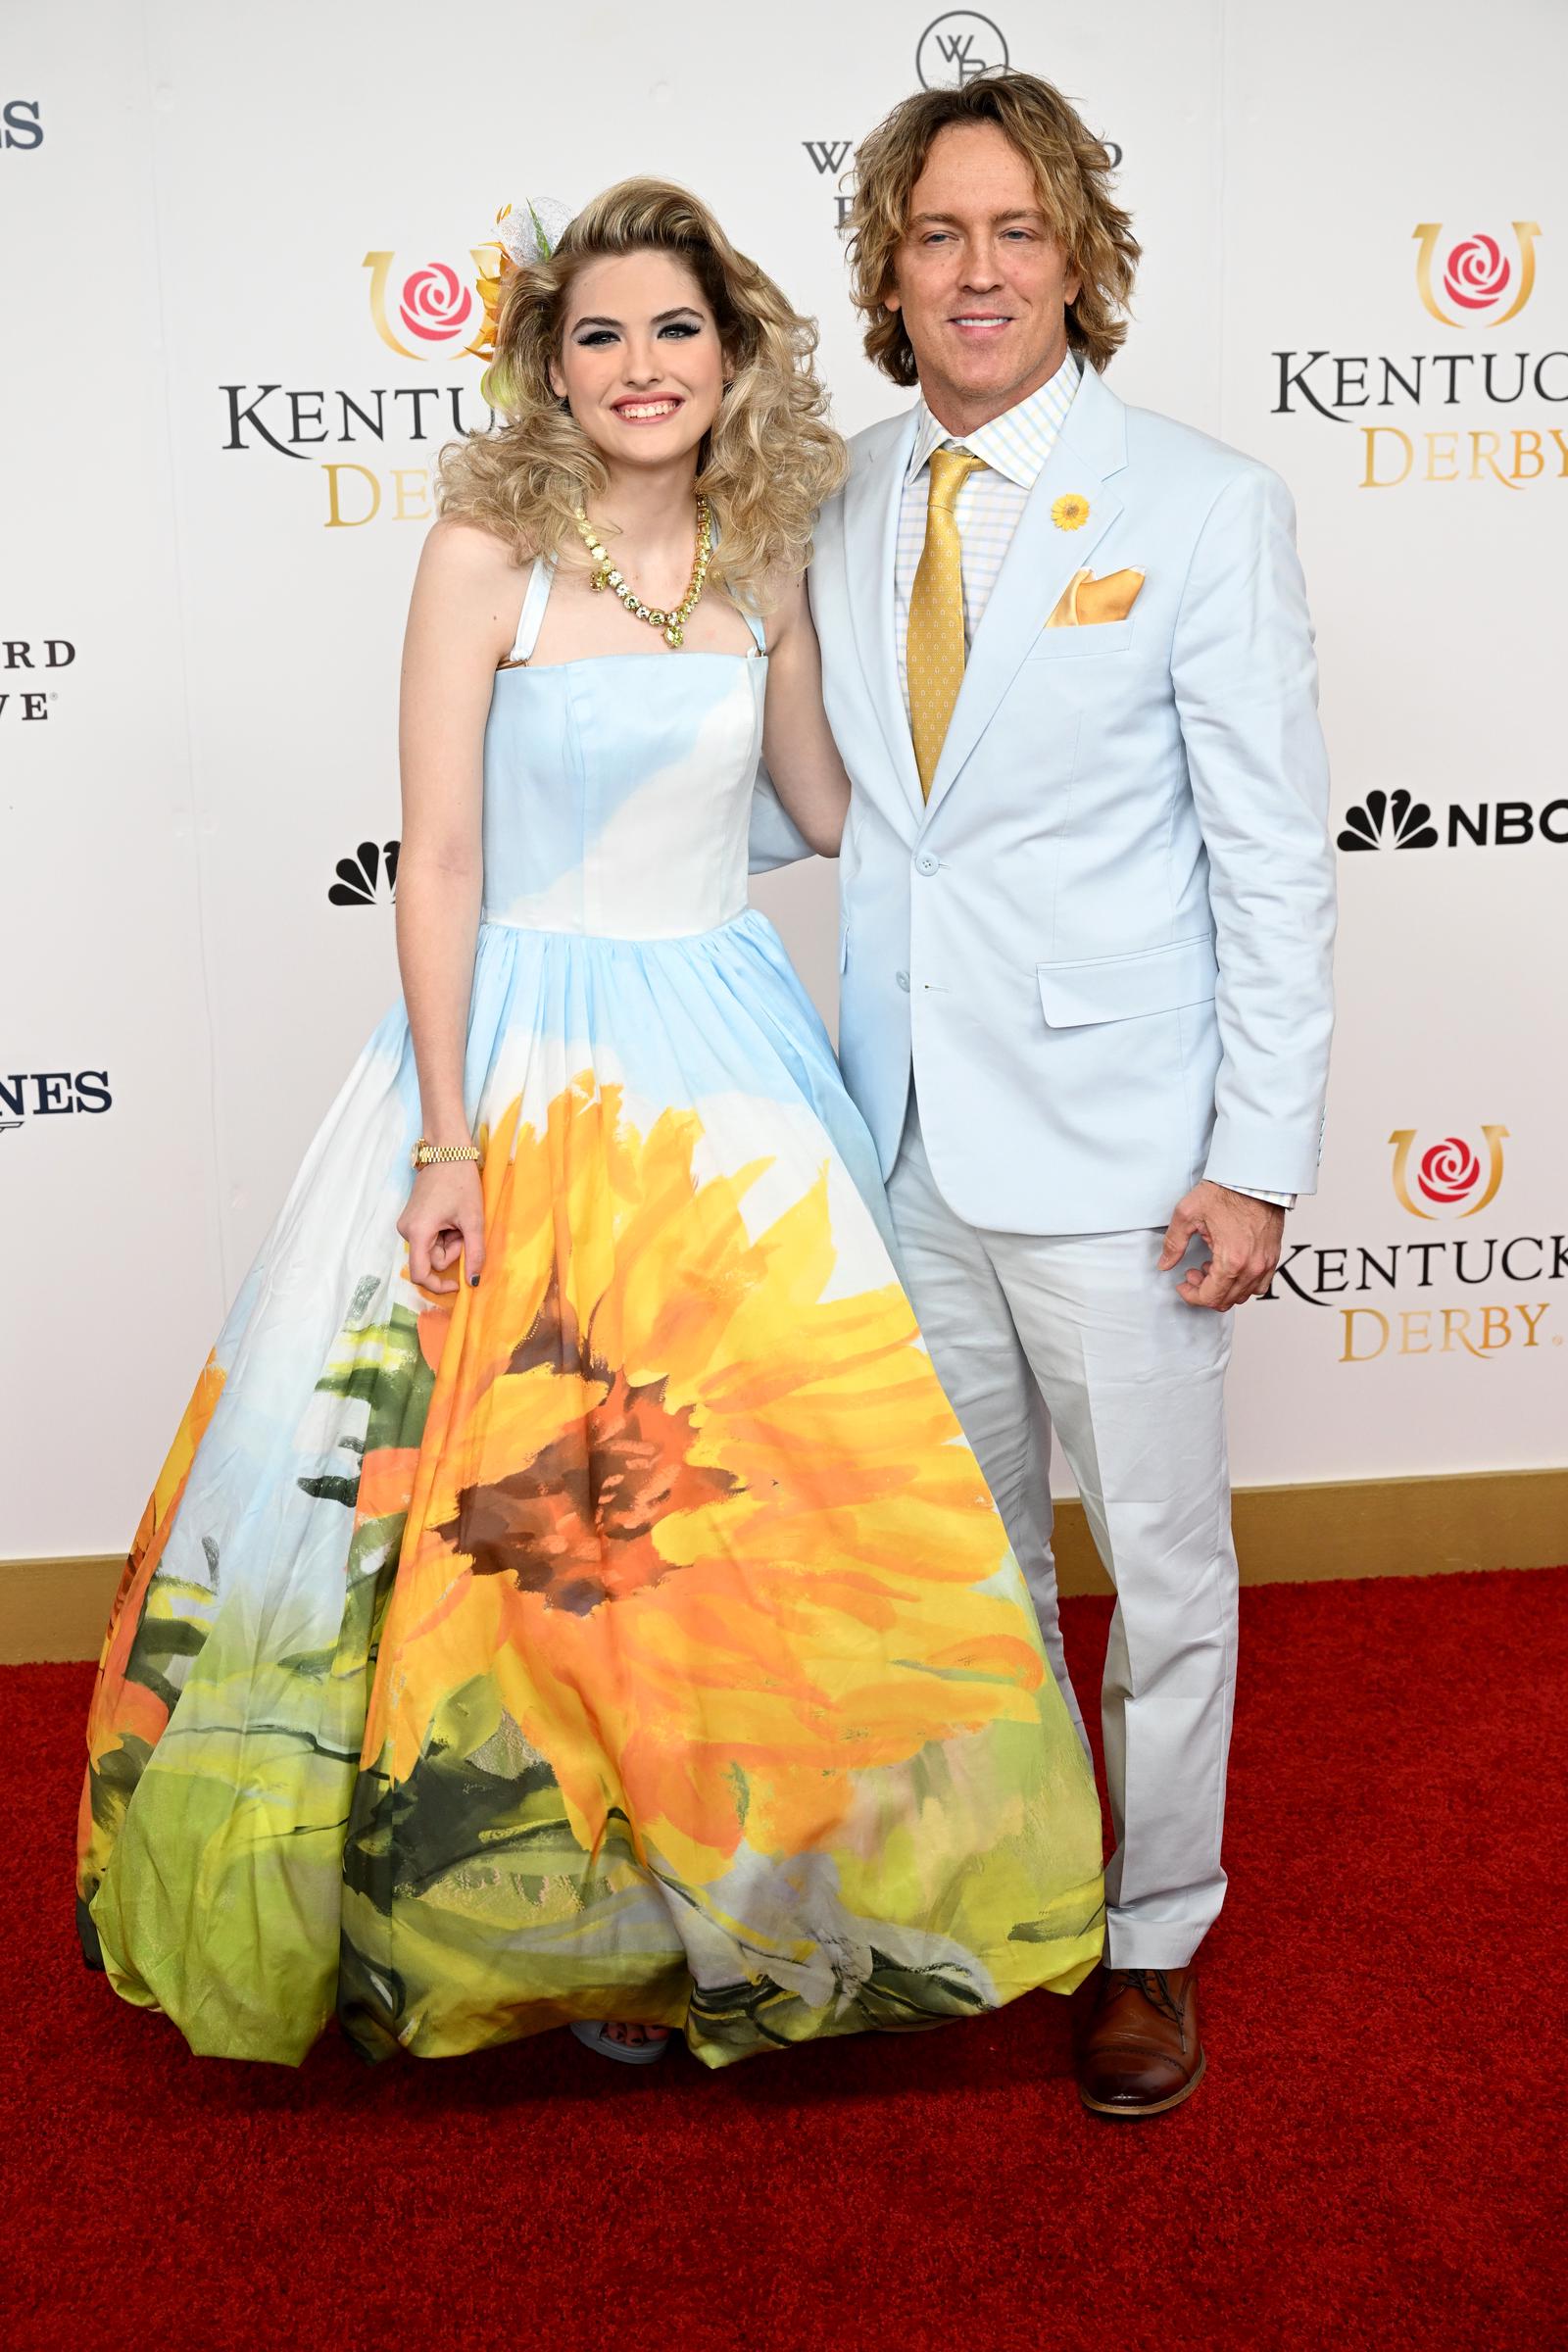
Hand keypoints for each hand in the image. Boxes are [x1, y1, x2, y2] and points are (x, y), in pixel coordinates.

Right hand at [397, 1160, 485, 1293]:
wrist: (447, 1152)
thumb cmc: (461, 1183)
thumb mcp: (473, 1220)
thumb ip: (474, 1253)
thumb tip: (473, 1282)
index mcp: (418, 1232)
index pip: (420, 1274)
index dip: (438, 1285)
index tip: (458, 1284)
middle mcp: (406, 1231)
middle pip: (431, 1259)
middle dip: (452, 1250)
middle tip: (465, 1228)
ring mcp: (406, 1224)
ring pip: (431, 1249)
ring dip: (449, 1241)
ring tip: (459, 1218)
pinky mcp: (410, 1219)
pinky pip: (428, 1238)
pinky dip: (443, 1233)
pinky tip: (451, 1216)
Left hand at [1158, 1181, 1283, 1311]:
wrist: (1254, 1177)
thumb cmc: (1226, 1191)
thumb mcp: (1188, 1214)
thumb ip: (1173, 1243)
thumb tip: (1165, 1264)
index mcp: (1231, 1260)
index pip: (1210, 1297)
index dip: (1191, 1295)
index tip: (1183, 1284)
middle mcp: (1252, 1267)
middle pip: (1226, 1300)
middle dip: (1204, 1291)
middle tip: (1193, 1271)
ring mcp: (1265, 1263)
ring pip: (1243, 1295)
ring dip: (1223, 1288)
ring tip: (1210, 1266)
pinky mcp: (1273, 1256)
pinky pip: (1260, 1285)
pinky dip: (1242, 1284)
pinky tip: (1230, 1267)